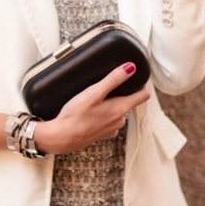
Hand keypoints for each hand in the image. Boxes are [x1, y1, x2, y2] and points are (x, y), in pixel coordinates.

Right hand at [34, 63, 149, 154]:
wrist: (61, 138)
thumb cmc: (75, 116)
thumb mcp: (93, 92)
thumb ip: (113, 79)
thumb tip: (130, 68)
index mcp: (121, 109)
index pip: (143, 95)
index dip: (141, 84)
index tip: (135, 77)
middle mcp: (119, 121)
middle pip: (129, 103)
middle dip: (122, 94)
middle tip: (108, 86)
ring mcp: (111, 130)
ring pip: (118, 113)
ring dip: (111, 105)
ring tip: (97, 99)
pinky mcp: (101, 135)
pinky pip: (108, 122)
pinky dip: (102, 116)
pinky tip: (90, 113)